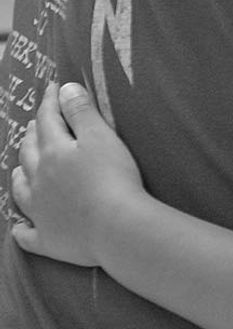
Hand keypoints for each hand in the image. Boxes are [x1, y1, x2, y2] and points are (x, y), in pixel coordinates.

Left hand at [11, 81, 142, 265]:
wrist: (117, 227)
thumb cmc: (113, 178)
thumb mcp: (100, 136)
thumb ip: (81, 111)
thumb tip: (64, 89)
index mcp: (53, 152)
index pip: (47, 120)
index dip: (50, 102)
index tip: (53, 89)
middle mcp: (39, 180)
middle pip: (29, 153)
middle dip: (32, 135)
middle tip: (36, 124)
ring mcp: (40, 212)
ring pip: (21, 190)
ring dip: (19, 176)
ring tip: (21, 168)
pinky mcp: (48, 239)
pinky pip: (27, 235)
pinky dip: (21, 229)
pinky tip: (19, 228)